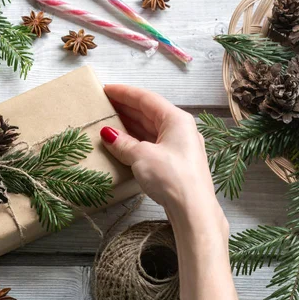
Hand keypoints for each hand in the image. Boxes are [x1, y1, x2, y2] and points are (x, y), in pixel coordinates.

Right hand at [100, 85, 215, 213]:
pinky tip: (122, 143)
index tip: (105, 89)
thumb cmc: (172, 177)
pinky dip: (136, 140)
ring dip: (130, 125)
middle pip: (149, 112)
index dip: (124, 93)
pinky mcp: (175, 162)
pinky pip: (152, 143)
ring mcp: (178, 146)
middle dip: (126, 107)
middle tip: (104, 104)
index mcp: (176, 119)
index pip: (146, 98)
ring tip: (109, 121)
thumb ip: (123, 143)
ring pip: (150, 128)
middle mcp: (180, 129)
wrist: (193, 210)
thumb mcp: (141, 156)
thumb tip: (108, 134)